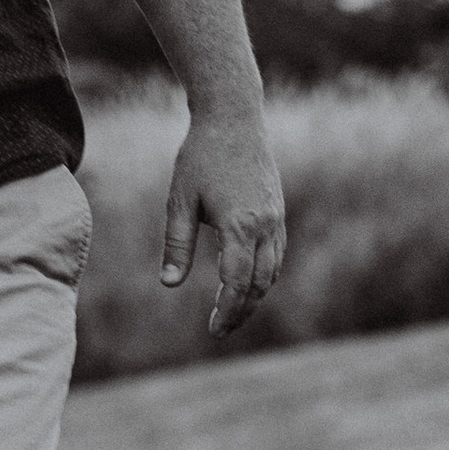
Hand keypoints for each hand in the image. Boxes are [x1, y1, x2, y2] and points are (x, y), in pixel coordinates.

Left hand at [161, 106, 286, 337]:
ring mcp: (276, 218)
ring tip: (232, 311)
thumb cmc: (200, 157)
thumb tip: (169, 284)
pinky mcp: (278, 211)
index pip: (236, 282)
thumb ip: (176, 244)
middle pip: (259, 283)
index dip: (226, 310)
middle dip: (241, 311)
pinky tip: (247, 282)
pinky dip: (265, 275)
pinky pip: (277, 254)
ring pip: (272, 271)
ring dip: (255, 295)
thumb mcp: (179, 200)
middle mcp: (266, 225)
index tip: (213, 330)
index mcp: (240, 225)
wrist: (233, 119)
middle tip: (220, 329)